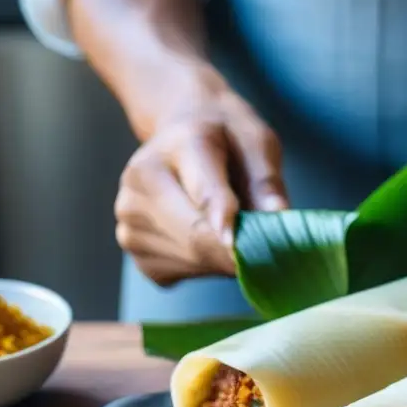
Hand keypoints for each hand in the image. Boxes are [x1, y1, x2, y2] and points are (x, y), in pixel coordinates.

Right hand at [114, 80, 287, 286]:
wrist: (183, 133)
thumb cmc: (228, 141)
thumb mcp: (257, 144)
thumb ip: (267, 181)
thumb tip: (278, 217)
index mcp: (178, 145)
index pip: (204, 192)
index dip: (226, 223)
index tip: (242, 251)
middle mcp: (140, 180)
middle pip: (193, 236)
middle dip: (234, 253)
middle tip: (266, 254)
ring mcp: (129, 215)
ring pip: (189, 260)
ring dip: (222, 260)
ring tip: (233, 234)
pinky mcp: (131, 245)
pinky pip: (178, 272)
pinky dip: (204, 267)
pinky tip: (208, 241)